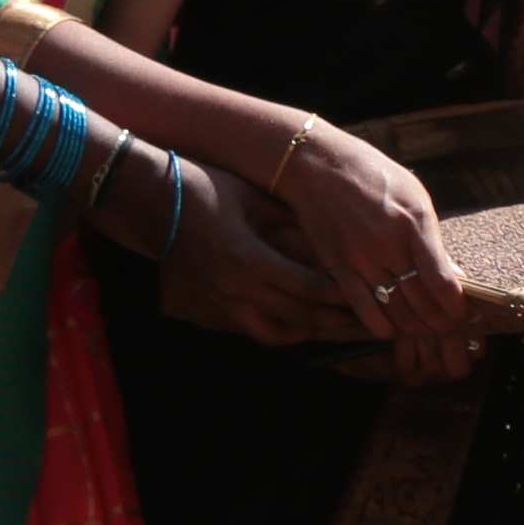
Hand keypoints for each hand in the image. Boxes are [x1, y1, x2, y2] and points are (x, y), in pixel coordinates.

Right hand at [164, 166, 431, 360]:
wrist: (149, 203)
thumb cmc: (205, 190)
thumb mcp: (254, 200)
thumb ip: (291, 226)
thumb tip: (332, 244)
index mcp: (250, 262)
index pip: (309, 289)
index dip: (344, 299)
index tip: (374, 302)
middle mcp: (236, 292)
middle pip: (300, 319)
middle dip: (340, 326)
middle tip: (373, 330)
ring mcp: (218, 306)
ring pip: (276, 333)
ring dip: (311, 335)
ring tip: (341, 334)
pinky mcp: (205, 313)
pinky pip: (251, 331)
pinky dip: (279, 332)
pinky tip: (299, 329)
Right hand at [257, 112, 469, 379]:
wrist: (320, 167)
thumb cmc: (374, 176)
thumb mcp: (414, 196)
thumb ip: (431, 236)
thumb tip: (453, 274)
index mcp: (413, 225)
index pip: (441, 280)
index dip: (456, 305)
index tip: (462, 314)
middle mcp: (388, 246)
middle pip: (420, 300)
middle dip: (439, 321)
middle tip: (449, 330)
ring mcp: (361, 259)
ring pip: (394, 308)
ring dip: (414, 327)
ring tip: (426, 333)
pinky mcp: (338, 267)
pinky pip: (362, 307)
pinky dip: (380, 325)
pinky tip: (391, 331)